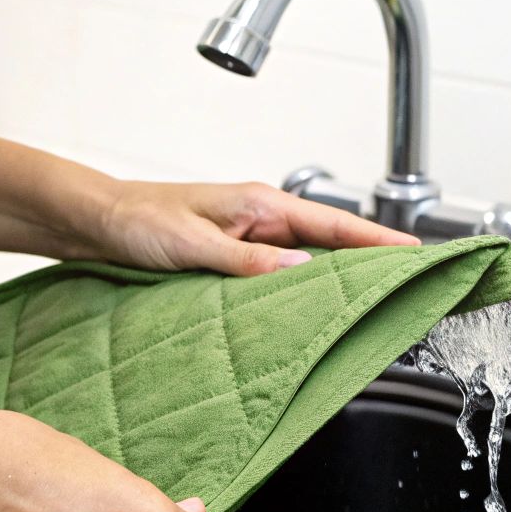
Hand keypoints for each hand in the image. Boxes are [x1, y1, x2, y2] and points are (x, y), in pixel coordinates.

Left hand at [83, 181, 418, 275]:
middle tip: (414, 282)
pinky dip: (307, 287)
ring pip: (310, 259)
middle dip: (373, 259)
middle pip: (332, 242)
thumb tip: (299, 270)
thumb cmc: (135, 222)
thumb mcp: (191, 245)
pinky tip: (319, 306)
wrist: (95, 221)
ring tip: (381, 298)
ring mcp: (250, 237)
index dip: (378, 241)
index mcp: (259, 204)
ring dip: (341, 277)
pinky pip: (283, 272)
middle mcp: (261, 218)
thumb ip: (245, 261)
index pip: (334, 224)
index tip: (415, 254)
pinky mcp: (235, 256)